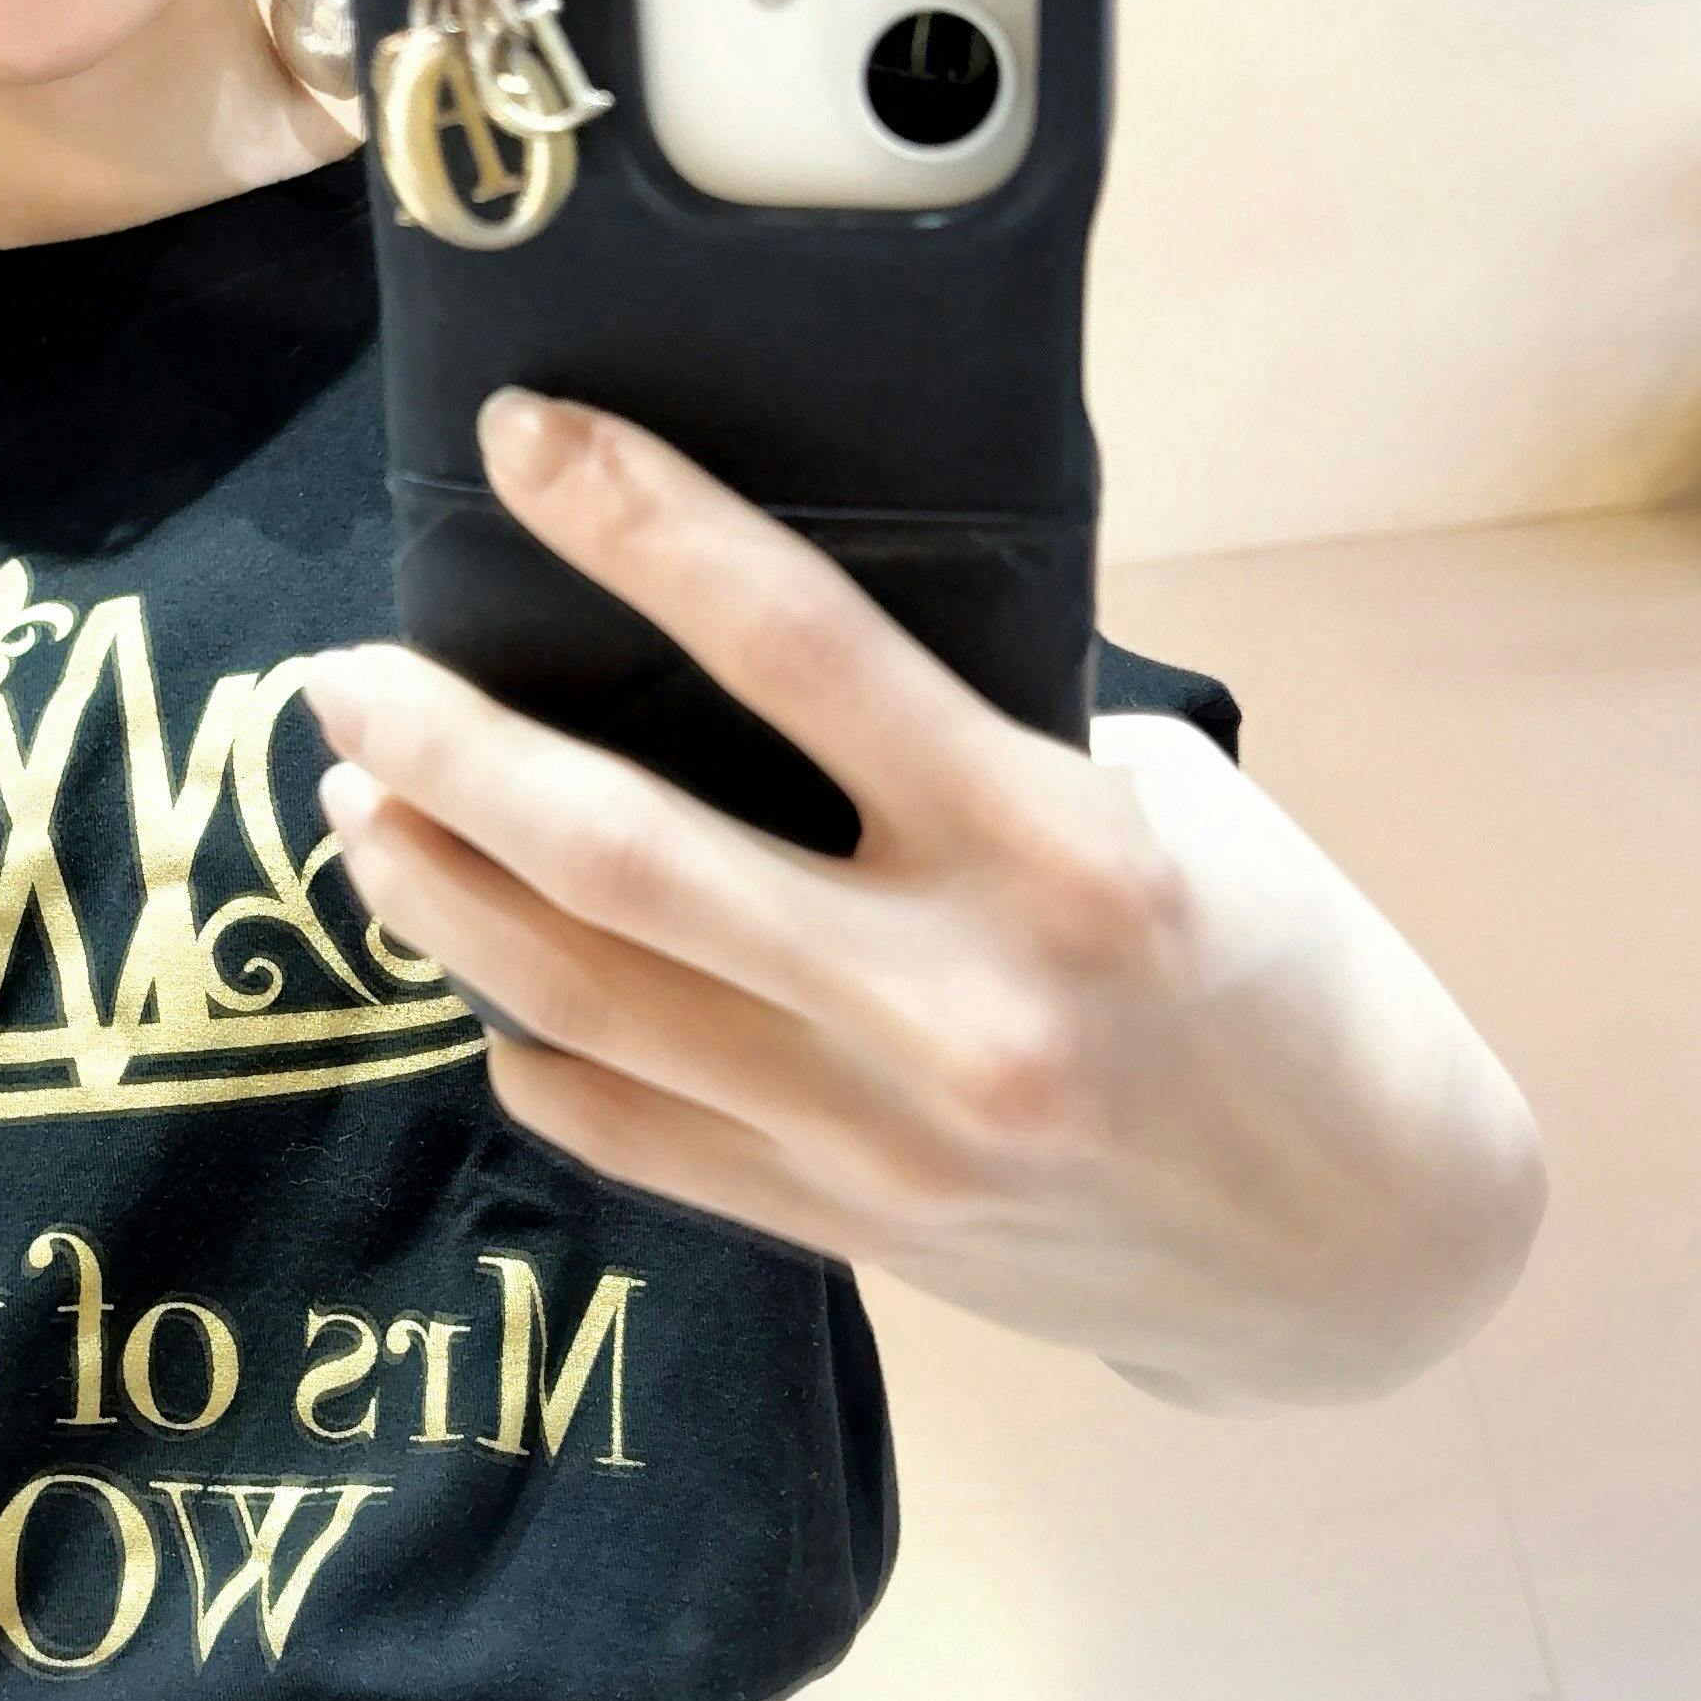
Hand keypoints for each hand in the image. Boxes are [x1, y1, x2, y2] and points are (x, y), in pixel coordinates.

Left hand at [299, 393, 1544, 1410]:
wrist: (1359, 1258)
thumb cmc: (1288, 983)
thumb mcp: (1183, 817)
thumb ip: (990, 740)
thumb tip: (775, 638)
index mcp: (1065, 852)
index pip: (805, 650)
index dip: (642, 527)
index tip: (525, 443)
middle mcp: (953, 1006)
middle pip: (624, 856)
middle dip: (450, 752)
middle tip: (341, 674)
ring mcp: (882, 1142)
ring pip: (584, 1003)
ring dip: (441, 895)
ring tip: (352, 808)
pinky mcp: (844, 1235)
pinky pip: (623, 1130)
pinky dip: (528, 1039)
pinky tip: (478, 968)